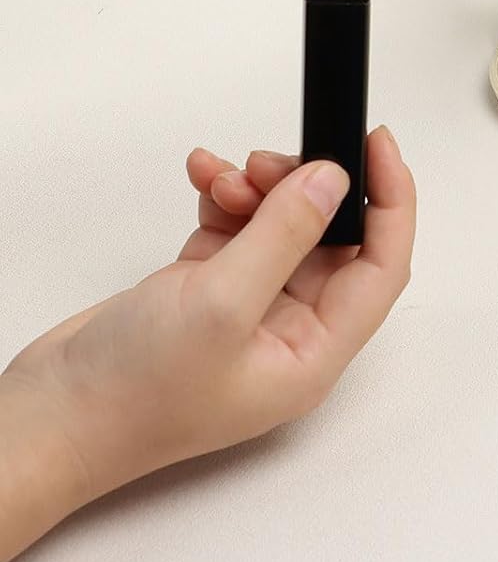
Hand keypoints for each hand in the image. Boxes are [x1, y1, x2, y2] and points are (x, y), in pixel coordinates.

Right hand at [0, 129, 414, 561]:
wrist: (45, 417)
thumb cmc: (128, 396)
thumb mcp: (222, 304)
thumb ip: (285, 235)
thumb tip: (335, 181)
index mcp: (313, 353)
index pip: (381, 265)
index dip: (390, 201)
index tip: (376, 144)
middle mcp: (288, 331)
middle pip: (331, 237)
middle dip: (308, 186)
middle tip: (272, 160)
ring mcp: (247, 309)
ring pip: (282, 224)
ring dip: (261, 188)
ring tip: (226, 176)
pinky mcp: (207, 290)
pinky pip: (239, 226)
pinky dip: (226, 197)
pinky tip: (204, 177)